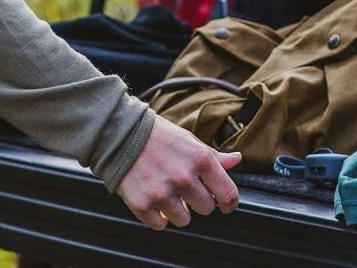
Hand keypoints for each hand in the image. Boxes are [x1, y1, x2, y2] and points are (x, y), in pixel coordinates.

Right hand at [116, 115, 241, 229]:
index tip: (223, 204)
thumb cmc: (156, 134)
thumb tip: (237, 160)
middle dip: (197, 200)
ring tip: (165, 190)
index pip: (228, 194)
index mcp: (199, 159)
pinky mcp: (143, 204)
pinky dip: (156, 215)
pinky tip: (151, 196)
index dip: (228, 203)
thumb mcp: (187, 139)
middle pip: (206, 209)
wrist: (119, 133)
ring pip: (184, 220)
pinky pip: (160, 224)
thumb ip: (213, 155)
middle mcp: (183, 177)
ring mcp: (162, 192)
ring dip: (176, 209)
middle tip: (183, 187)